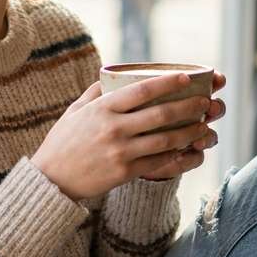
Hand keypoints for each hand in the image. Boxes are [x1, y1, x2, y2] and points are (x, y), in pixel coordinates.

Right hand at [31, 72, 217, 200]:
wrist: (51, 180)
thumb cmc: (62, 142)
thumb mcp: (74, 111)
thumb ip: (95, 93)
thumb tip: (112, 76)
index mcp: (102, 109)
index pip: (141, 90)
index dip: (167, 82)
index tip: (185, 77)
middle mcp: (114, 128)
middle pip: (161, 114)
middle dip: (188, 106)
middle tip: (205, 102)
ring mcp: (121, 152)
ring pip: (165, 139)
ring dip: (189, 131)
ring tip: (204, 125)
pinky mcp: (125, 172)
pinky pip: (158, 162)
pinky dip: (177, 155)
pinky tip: (189, 149)